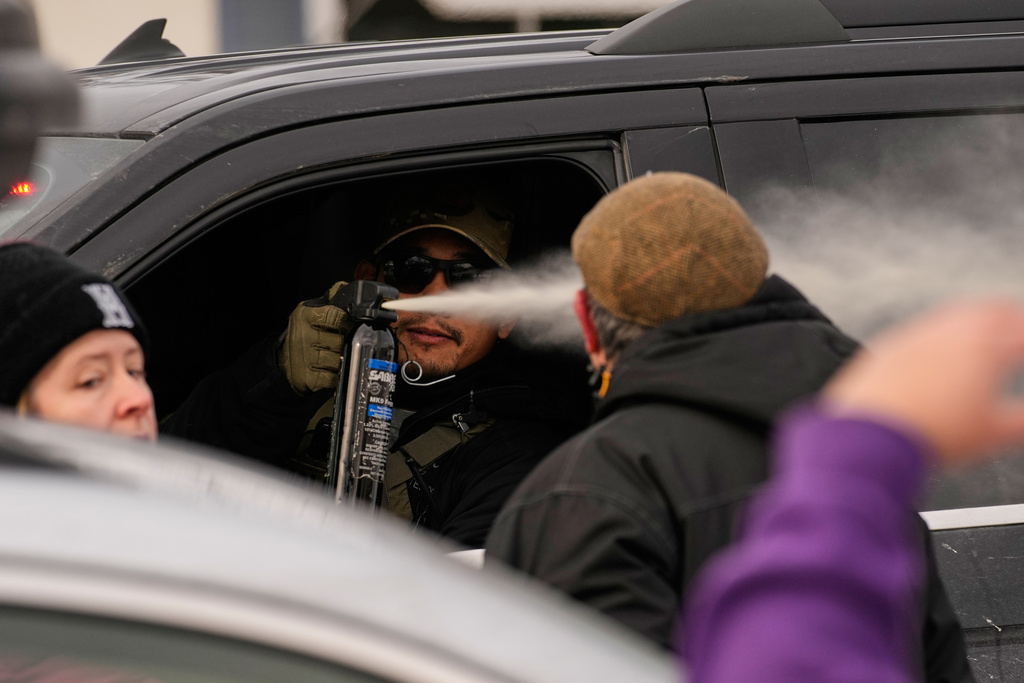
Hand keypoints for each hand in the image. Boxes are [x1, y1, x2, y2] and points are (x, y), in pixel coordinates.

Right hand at [278, 281, 353, 394]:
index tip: (349, 325)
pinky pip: (335, 378)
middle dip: (346, 343)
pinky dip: (336, 376)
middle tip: (340, 343)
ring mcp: (304, 359)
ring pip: (340, 360)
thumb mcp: (314, 310)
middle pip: (342, 340)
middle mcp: (303, 336)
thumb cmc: (305, 333)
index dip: (348, 322)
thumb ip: (333, 299)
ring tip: (333, 356)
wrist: (285, 361)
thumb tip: (347, 287)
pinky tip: (328, 370)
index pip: (337, 316)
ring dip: (342, 361)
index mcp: (306, 315)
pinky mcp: (308, 379)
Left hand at [823, 300, 1023, 467]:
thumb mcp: (992, 433)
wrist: (871, 432)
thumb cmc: (930, 432)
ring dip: (973, 316)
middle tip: (1018, 320)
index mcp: (984, 348)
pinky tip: (938, 344)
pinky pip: (920, 329)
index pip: (1020, 334)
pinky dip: (938, 331)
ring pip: (952, 315)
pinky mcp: (889, 345)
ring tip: (984, 326)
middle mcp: (949, 333)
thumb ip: (1021, 422)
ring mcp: (916, 336)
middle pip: (988, 313)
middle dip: (1009, 315)